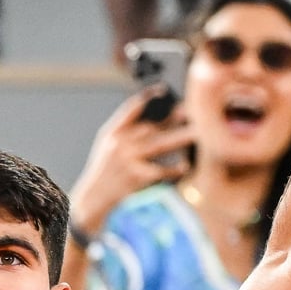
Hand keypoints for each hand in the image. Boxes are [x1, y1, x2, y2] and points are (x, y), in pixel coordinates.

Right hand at [69, 86, 195, 234]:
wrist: (93, 199)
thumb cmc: (104, 173)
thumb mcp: (107, 147)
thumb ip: (126, 133)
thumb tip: (156, 123)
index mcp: (112, 133)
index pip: (131, 108)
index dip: (147, 97)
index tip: (163, 89)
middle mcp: (120, 144)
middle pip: (152, 125)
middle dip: (173, 117)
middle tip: (192, 111)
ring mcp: (128, 160)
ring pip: (160, 144)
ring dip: (180, 137)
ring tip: (198, 133)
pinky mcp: (136, 177)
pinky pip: (161, 170)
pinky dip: (175, 169)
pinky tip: (186, 165)